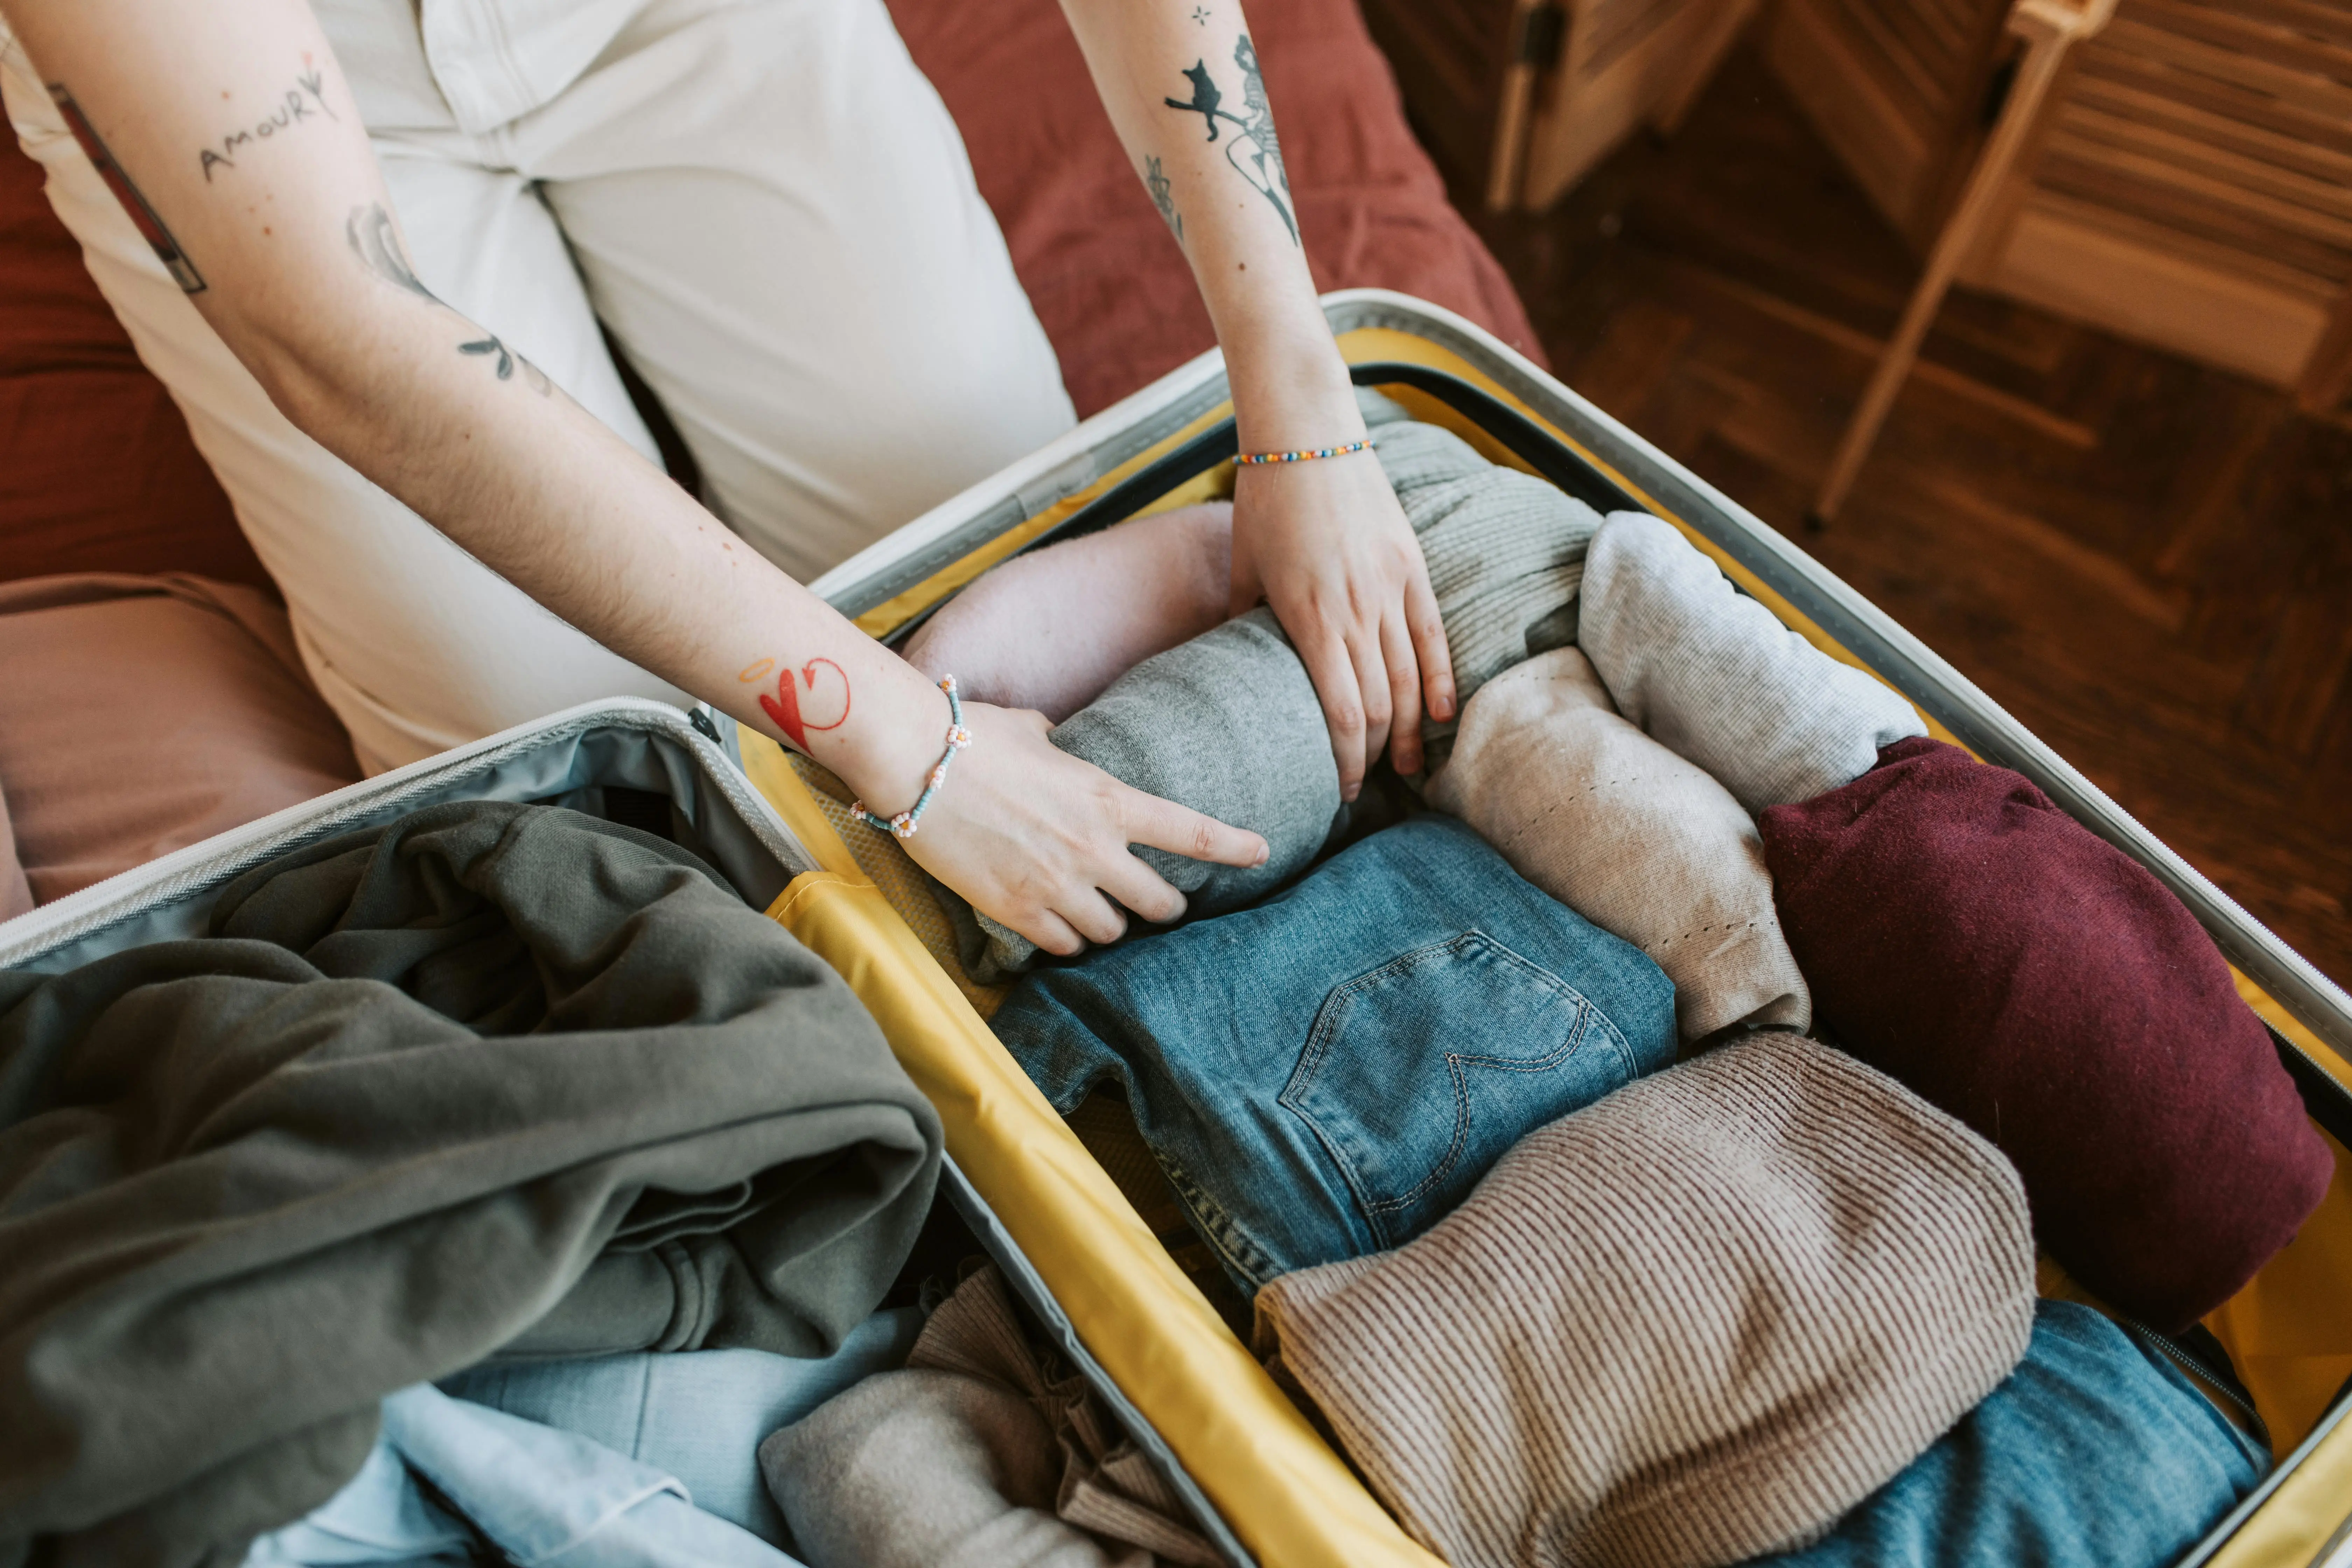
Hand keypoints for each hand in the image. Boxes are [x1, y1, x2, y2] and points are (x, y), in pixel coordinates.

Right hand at [896, 703, 1268, 954]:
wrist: (914, 762)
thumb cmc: (972, 736)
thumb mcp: (1034, 733)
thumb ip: (1060, 748)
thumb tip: (1056, 741)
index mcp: (1108, 799)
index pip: (1192, 832)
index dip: (1234, 846)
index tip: (1262, 852)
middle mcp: (1093, 849)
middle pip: (1159, 903)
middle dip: (1166, 907)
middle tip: (1160, 905)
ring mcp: (1056, 885)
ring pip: (1111, 932)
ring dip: (1109, 926)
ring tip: (1096, 913)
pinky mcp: (1016, 910)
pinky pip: (1063, 945)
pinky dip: (1066, 940)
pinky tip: (1057, 927)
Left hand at [1231, 450, 1455, 795]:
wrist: (1309, 434)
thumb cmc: (1266, 499)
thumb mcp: (1243, 566)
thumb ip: (1242, 619)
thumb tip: (1234, 667)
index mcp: (1308, 618)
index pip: (1341, 713)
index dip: (1347, 759)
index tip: (1343, 788)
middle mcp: (1355, 610)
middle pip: (1379, 705)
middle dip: (1377, 754)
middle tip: (1372, 784)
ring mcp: (1389, 588)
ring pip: (1411, 678)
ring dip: (1411, 729)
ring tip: (1408, 766)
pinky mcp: (1412, 566)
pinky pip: (1434, 635)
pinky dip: (1442, 679)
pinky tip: (1442, 715)